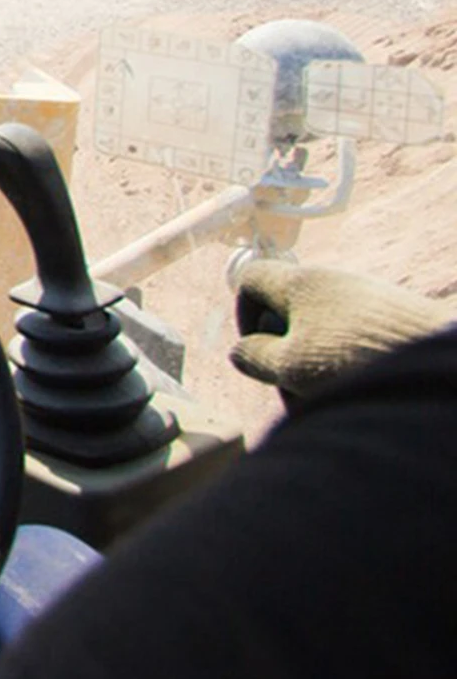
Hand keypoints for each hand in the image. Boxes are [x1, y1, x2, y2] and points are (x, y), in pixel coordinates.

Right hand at [231, 260, 453, 397]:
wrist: (443, 360)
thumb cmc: (357, 359)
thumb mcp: (291, 366)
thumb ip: (257, 357)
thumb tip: (241, 351)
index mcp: (299, 282)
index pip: (250, 278)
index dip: (242, 313)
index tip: (256, 347)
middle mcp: (331, 282)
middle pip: (286, 310)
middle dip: (280, 350)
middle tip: (290, 385)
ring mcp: (365, 300)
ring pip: (318, 330)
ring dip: (311, 364)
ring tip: (324, 400)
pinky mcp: (392, 320)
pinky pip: (350, 339)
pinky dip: (343, 365)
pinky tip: (356, 393)